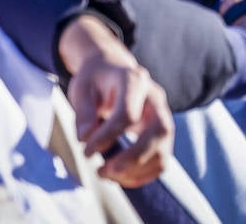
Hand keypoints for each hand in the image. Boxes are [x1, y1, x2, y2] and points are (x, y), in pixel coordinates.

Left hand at [57, 15, 173, 187]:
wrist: (112, 69)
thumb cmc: (96, 80)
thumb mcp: (81, 89)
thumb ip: (83, 112)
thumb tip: (85, 138)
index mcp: (134, 80)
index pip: (128, 114)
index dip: (106, 138)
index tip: (86, 151)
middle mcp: (155, 97)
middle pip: (159, 131)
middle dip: (132, 158)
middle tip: (103, 171)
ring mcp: (163, 115)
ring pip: (164, 149)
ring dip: (137, 170)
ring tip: (108, 174)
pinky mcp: (162, 132)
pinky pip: (161, 159)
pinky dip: (142, 174)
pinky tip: (120, 176)